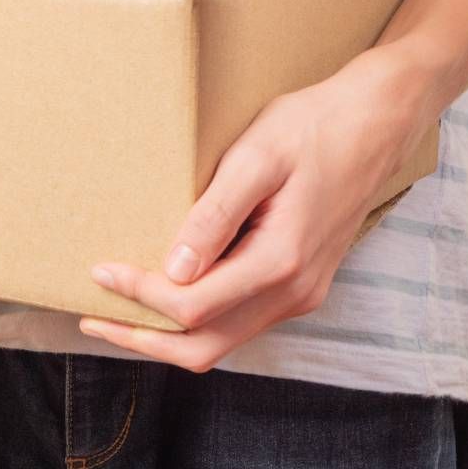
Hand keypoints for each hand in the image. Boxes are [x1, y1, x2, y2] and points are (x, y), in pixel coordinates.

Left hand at [75, 52, 429, 369]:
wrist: (376, 122)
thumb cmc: (312, 128)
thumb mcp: (255, 159)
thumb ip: (214, 216)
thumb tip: (175, 269)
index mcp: (281, 262)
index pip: (192, 307)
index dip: (139, 296)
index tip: (99, 270)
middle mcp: (295, 292)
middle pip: (205, 346)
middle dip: (143, 338)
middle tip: (90, 318)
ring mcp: (301, 294)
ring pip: (223, 340)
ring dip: (168, 334)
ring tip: (116, 312)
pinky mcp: (300, 285)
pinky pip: (240, 320)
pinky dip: (197, 320)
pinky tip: (166, 294)